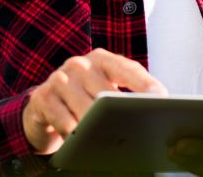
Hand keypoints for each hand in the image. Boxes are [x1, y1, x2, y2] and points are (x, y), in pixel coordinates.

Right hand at [21, 47, 167, 154]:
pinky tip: (79, 141)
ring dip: (96, 125)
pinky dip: (71, 132)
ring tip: (108, 138)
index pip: (127, 68)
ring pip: (84, 106)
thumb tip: (152, 110)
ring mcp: (59, 79)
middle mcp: (80, 64)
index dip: (144, 82)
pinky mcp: (42, 97)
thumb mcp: (103, 92)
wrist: (43, 107)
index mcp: (102, 60)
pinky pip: (61, 118)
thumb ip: (124, 96)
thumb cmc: (84, 99)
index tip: (161, 95)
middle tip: (134, 125)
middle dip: (120, 111)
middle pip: (105, 90)